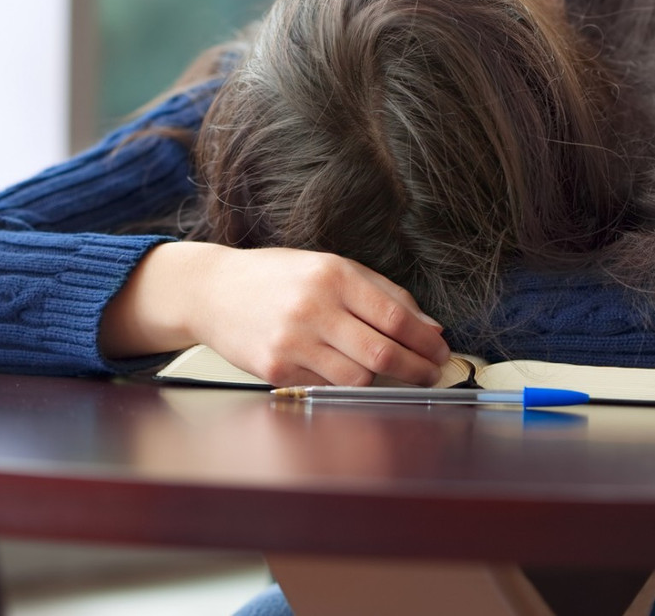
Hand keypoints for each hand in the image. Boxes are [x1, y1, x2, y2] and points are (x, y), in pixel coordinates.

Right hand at [100, 242, 449, 386]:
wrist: (213, 291)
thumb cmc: (278, 276)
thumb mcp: (331, 267)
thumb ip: (382, 293)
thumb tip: (428, 326)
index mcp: (332, 275)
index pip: (395, 316)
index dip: (425, 340)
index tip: (441, 350)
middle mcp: (312, 308)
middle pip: (381, 353)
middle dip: (416, 368)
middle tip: (431, 372)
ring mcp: (292, 342)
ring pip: (357, 378)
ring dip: (386, 382)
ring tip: (398, 375)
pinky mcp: (275, 369)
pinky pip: (327, 387)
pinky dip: (348, 385)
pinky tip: (356, 375)